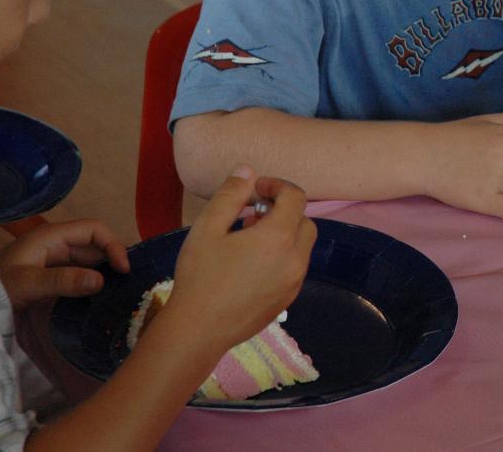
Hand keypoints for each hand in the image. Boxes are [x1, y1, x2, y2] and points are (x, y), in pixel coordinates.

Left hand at [0, 220, 129, 309]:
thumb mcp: (28, 284)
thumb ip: (63, 281)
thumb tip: (101, 281)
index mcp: (52, 236)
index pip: (95, 230)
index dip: (113, 245)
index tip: (123, 269)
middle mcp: (56, 245)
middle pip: (95, 246)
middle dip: (112, 261)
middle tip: (126, 284)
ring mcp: (54, 261)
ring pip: (89, 262)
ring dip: (103, 274)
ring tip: (118, 292)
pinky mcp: (51, 277)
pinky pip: (79, 275)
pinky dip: (91, 283)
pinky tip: (99, 297)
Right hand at [163, 166, 314, 351]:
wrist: (198, 331)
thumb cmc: (200, 276)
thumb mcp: (207, 229)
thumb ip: (231, 195)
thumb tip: (248, 171)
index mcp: (279, 237)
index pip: (295, 197)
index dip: (277, 186)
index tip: (254, 190)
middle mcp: (295, 258)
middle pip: (304, 221)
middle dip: (283, 211)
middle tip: (251, 216)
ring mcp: (295, 282)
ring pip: (302, 246)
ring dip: (284, 234)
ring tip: (248, 240)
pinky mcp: (288, 299)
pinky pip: (294, 268)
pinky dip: (282, 256)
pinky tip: (251, 266)